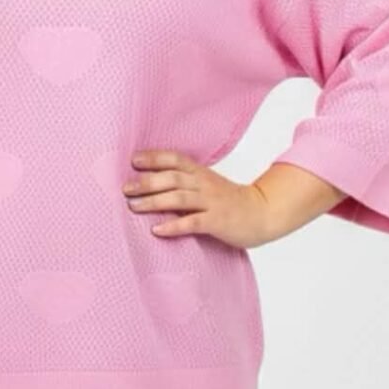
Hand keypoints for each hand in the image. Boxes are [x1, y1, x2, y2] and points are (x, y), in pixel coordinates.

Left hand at [121, 149, 273, 249]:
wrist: (262, 213)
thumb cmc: (229, 201)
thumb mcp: (207, 184)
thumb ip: (185, 181)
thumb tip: (151, 182)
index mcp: (201, 173)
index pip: (175, 159)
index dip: (155, 158)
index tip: (134, 160)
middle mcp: (204, 185)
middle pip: (173, 178)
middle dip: (147, 182)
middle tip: (126, 189)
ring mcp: (211, 203)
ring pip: (179, 198)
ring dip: (154, 202)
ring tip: (134, 206)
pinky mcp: (217, 222)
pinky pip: (193, 223)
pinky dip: (174, 226)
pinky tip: (157, 230)